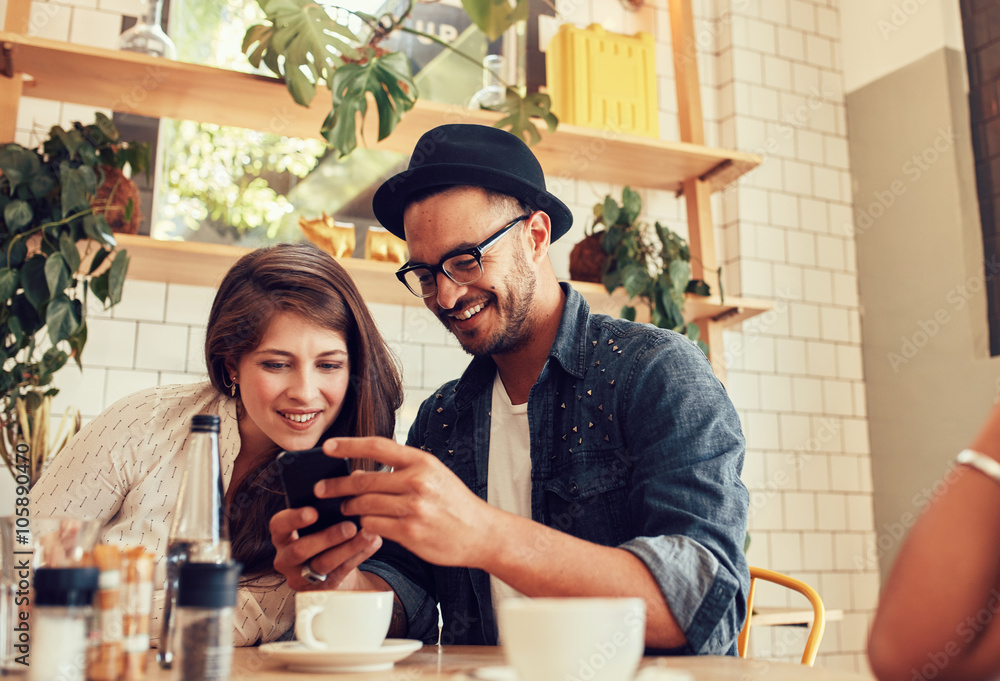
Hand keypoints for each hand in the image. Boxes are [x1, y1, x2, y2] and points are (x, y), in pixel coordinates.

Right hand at [269, 506, 381, 590]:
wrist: (330, 564)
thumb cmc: (322, 532)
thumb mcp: (321, 517)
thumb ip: (333, 498)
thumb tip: (356, 476)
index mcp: (283, 533)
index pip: (279, 525)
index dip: (294, 519)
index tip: (313, 512)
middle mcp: (286, 556)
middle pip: (301, 549)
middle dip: (327, 537)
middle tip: (349, 526)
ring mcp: (300, 575)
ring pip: (322, 564)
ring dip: (347, 548)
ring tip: (367, 534)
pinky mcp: (320, 588)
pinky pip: (340, 573)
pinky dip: (358, 556)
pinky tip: (373, 542)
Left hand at [317, 437, 497, 567]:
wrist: (481, 533)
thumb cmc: (455, 503)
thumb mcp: (434, 475)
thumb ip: (402, 469)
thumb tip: (361, 471)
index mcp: (422, 462)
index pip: (378, 446)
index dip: (349, 445)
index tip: (327, 446)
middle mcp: (417, 481)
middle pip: (363, 480)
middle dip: (336, 486)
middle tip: (320, 489)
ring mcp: (413, 508)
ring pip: (364, 505)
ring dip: (349, 509)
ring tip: (345, 510)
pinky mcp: (409, 532)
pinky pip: (373, 527)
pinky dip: (364, 526)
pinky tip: (363, 526)